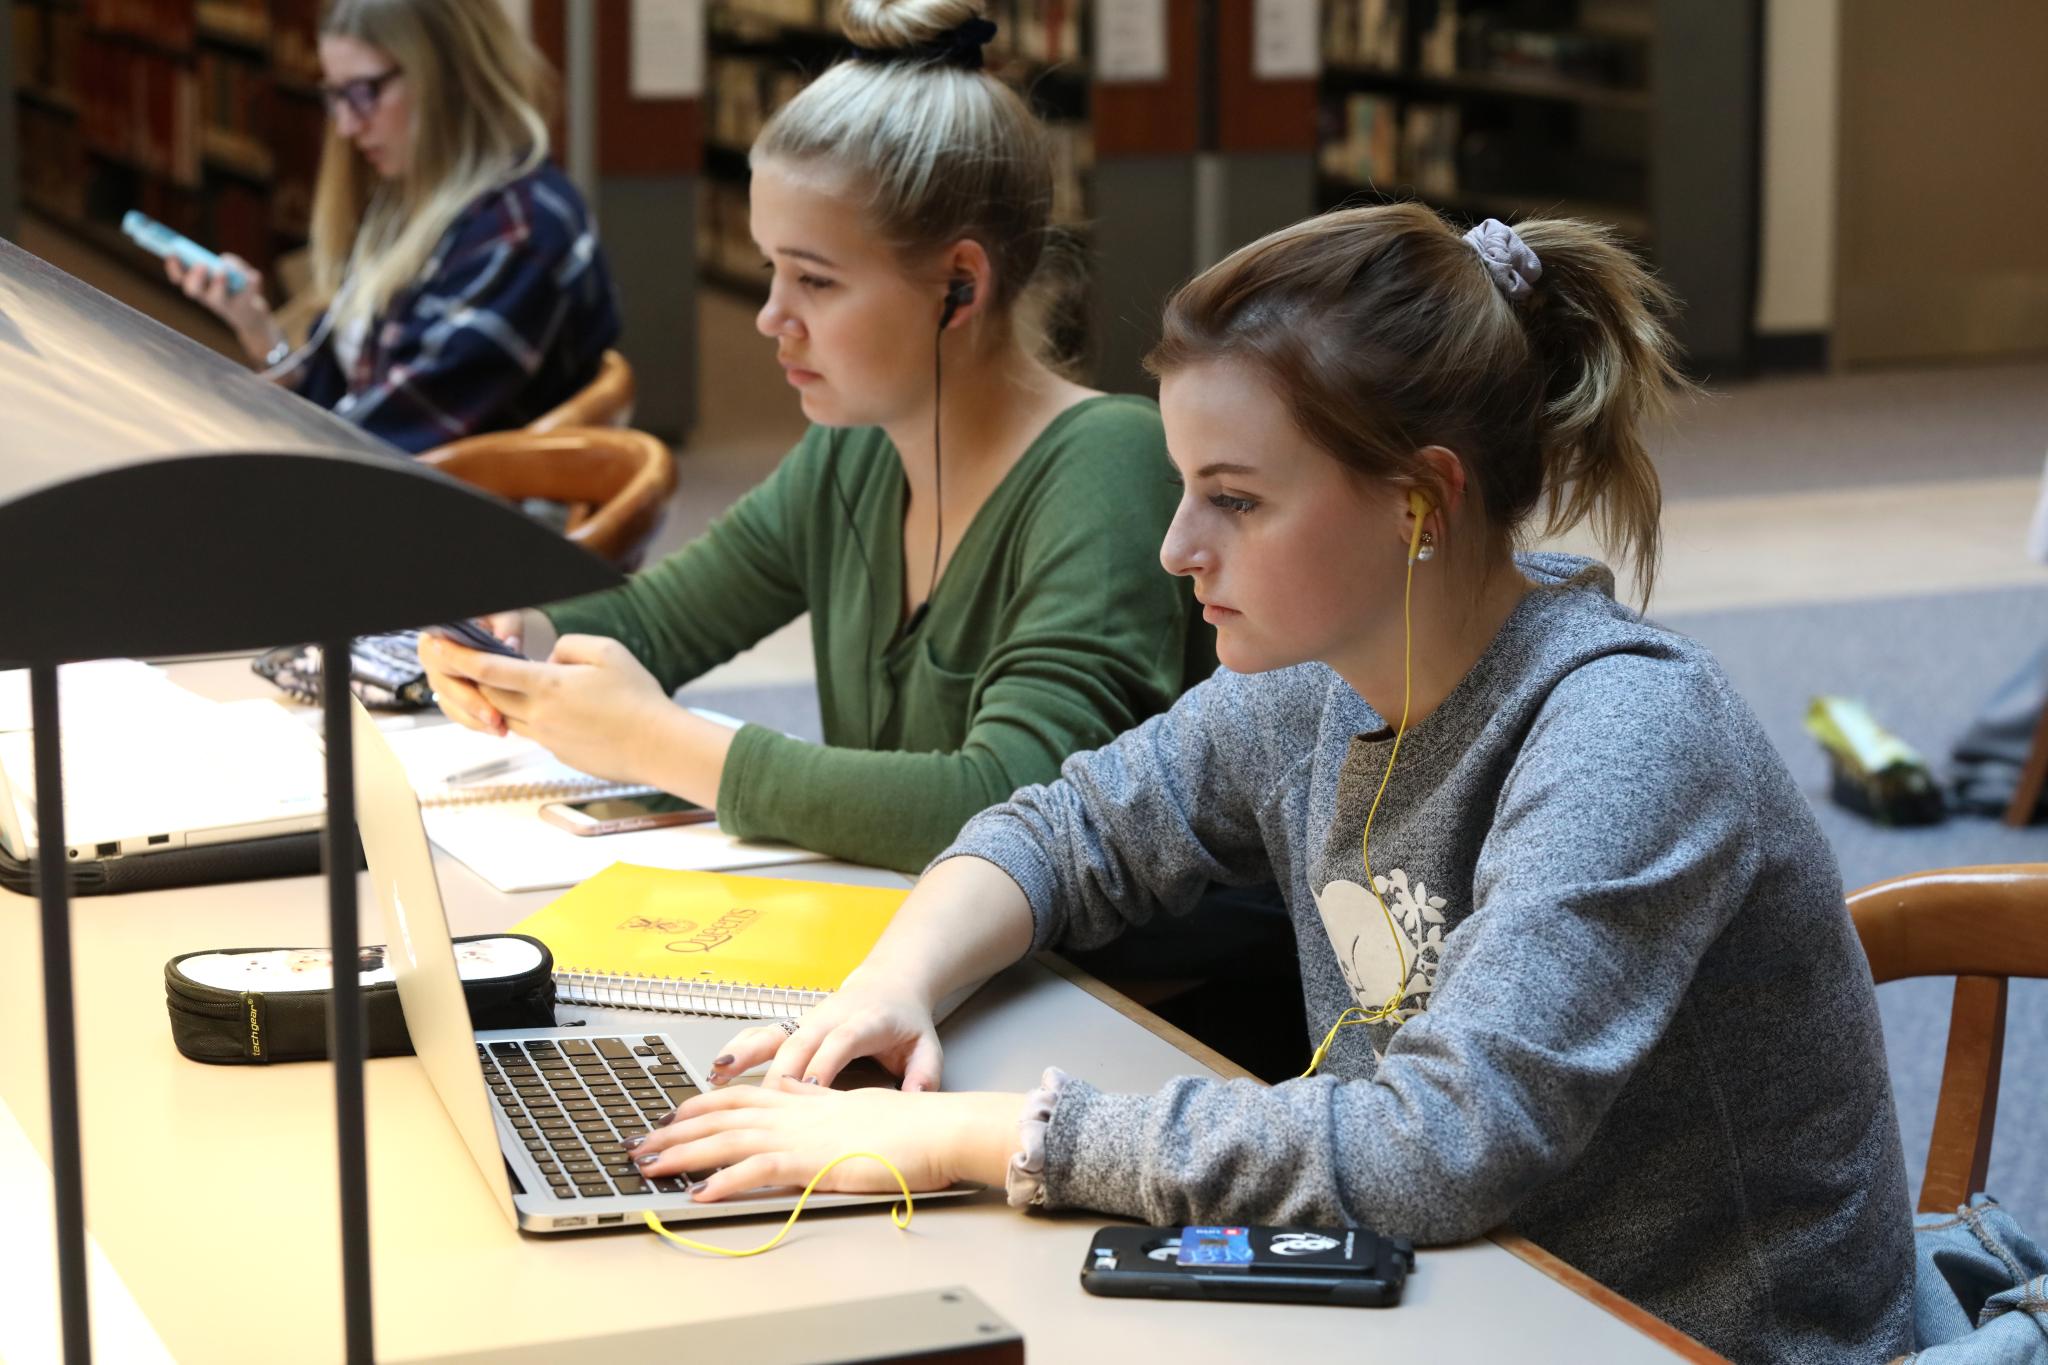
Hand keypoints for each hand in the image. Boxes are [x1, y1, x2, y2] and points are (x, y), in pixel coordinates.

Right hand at [164, 253, 274, 359]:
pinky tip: (254, 275)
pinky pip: (249, 294)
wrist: (253, 316)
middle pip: (194, 291)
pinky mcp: (247, 308)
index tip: (172, 252)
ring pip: (218, 298)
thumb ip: (231, 261)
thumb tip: (227, 263)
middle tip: (200, 265)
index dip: (174, 267)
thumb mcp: (233, 271)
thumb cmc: (237, 289)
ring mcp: (228, 305)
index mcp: (200, 288)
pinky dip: (251, 282)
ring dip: (218, 284)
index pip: (180, 279)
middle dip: (194, 278)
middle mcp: (209, 299)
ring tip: (222, 271)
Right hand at [417, 613, 530, 732]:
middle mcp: (433, 660)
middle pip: (445, 686)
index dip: (459, 669)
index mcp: (437, 637)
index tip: (481, 680)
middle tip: (494, 716)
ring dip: (474, 720)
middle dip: (471, 703)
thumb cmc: (495, 620)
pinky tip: (498, 729)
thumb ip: (505, 625)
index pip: (440, 655)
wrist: (493, 631)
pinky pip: (459, 715)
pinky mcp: (452, 697)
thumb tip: (509, 644)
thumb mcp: (501, 615)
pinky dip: (477, 724)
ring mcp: (441, 681)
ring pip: (451, 706)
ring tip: (499, 729)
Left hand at [434, 633, 669, 784]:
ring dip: (497, 700)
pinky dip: (527, 716)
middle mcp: (538, 714)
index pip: (488, 669)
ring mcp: (546, 737)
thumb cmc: (638, 697)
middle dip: (470, 677)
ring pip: (506, 716)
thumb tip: (550, 660)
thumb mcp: (607, 652)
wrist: (656, 746)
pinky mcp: (557, 752)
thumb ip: (568, 647)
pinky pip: (532, 731)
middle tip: (458, 661)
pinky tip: (549, 709)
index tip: (437, 644)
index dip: (458, 655)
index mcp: (547, 685)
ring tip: (500, 684)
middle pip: (489, 694)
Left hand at [625, 1076, 1021, 1201]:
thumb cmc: (909, 1124)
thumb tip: (807, 1110)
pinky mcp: (812, 1162)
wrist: (937, 1126)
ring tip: (649, 1167)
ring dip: (683, 1154)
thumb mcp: (858, 1110)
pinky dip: (724, 1182)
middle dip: (674, 1130)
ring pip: (727, 1139)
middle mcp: (795, 1111)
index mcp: (805, 1100)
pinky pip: (757, 1170)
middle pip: (721, 1115)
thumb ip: (826, 1110)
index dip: (701, 1104)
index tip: (670, 1113)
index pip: (742, 1095)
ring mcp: (800, 1135)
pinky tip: (699, 1194)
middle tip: (639, 1143)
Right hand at [706, 974, 944, 1091]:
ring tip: (721, 1075)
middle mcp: (831, 1017)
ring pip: (774, 1035)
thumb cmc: (905, 1022)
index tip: (811, 1089)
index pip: (841, 1041)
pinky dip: (739, 1048)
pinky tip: (718, 1067)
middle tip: (763, 1105)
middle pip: (800, 1042)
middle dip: (781, 1073)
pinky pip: (762, 1034)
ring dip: (747, 1055)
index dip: (824, 1062)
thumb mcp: (927, 1047)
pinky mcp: (793, 1024)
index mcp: (866, 1022)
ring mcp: (807, 1019)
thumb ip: (924, 1075)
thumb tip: (916, 1102)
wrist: (889, 984)